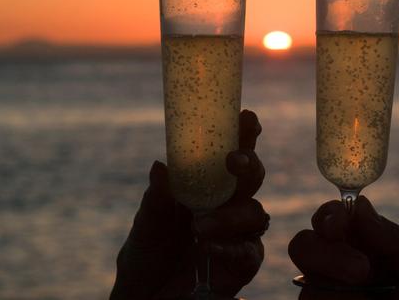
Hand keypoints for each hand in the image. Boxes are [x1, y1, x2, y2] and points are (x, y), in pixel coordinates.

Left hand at [111, 110, 267, 299]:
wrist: (144, 297)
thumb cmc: (148, 253)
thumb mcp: (146, 224)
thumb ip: (156, 199)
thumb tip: (160, 165)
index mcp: (207, 186)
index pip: (231, 154)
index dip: (243, 135)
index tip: (246, 116)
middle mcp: (228, 205)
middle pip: (252, 177)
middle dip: (248, 164)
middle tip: (233, 160)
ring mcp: (238, 234)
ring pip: (254, 213)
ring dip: (229, 215)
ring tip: (198, 226)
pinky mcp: (242, 264)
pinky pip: (248, 251)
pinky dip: (230, 246)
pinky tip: (208, 246)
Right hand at [289, 196, 398, 298]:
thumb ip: (395, 239)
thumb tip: (360, 207)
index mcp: (365, 248)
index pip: (334, 219)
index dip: (331, 214)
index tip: (339, 223)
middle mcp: (339, 270)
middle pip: (304, 243)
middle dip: (324, 249)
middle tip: (360, 269)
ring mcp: (328, 297)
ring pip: (306, 279)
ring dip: (335, 283)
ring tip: (366, 295)